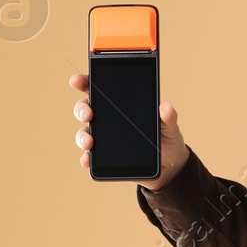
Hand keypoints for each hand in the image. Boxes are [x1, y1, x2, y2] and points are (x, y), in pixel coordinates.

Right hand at [68, 73, 188, 189]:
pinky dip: (86, 158)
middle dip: (82, 109)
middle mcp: (108, 119)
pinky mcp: (104, 158)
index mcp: (121, 104)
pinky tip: (88, 160)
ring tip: (89, 142)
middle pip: (86, 109)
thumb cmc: (166, 138)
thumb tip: (166, 107)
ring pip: (84, 133)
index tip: (77, 80)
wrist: (169, 166)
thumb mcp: (170, 126)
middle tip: (88, 114)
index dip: (85, 82)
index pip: (99, 88)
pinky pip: (90, 157)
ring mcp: (104, 138)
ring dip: (82, 136)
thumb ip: (168, 117)